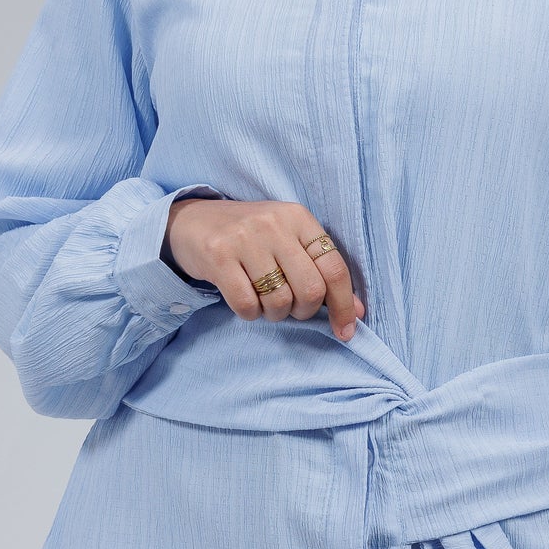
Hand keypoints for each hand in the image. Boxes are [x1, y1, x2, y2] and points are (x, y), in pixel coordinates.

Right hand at [165, 198, 365, 340]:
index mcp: (298, 217)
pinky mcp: (218, 256)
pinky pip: (246, 305)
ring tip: (264, 301)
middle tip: (291, 308)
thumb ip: (320, 270)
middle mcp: (274, 224)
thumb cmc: (250, 237)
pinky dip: (250, 313)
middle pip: (310, 290)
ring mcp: (244, 238)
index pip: (334, 267)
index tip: (346, 330)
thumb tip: (356, 314)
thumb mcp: (287, 241)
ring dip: (275, 314)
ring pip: (279, 301)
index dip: (344, 305)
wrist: (192, 222)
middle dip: (305, 311)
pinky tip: (245, 300)